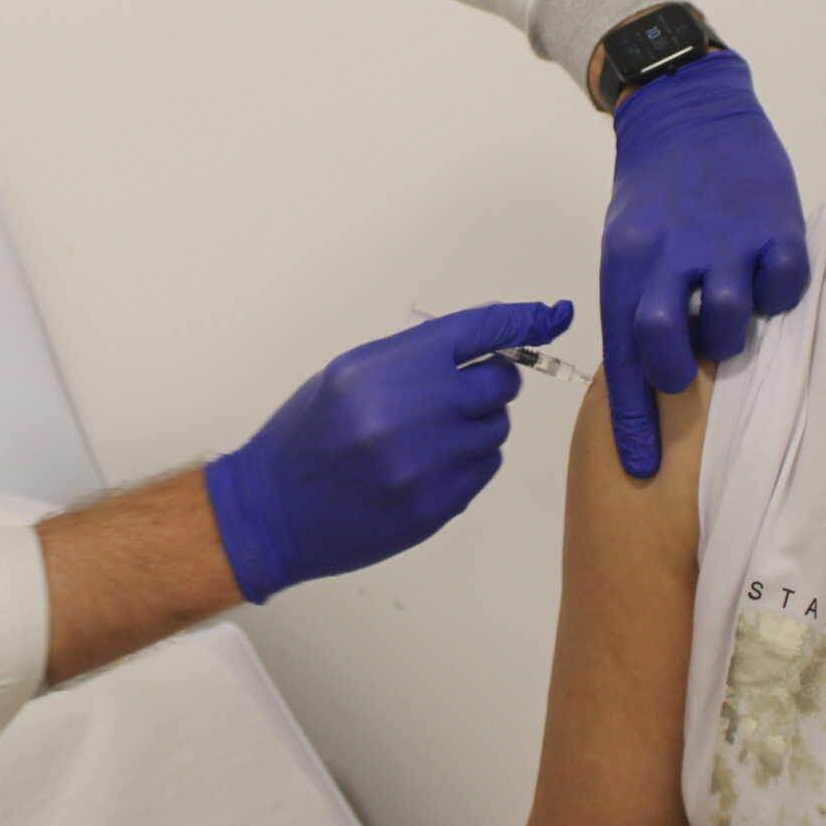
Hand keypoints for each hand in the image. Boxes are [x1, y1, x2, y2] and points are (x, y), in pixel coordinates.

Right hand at [204, 300, 574, 602]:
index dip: (521, 319)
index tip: (552, 314)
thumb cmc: (305, 438)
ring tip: (427, 435)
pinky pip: (485, 468)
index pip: (475, 331)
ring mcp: (425, 464)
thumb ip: (415, 357)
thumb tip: (487, 345)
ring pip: (495, 428)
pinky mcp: (436, 506)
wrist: (272, 511)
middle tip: (460, 391)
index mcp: (380, 369)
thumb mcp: (348, 374)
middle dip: (490, 381)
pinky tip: (428, 464)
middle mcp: (408, 413)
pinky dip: (469, 461)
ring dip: (476, 425)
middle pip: (499, 382)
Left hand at [601, 49, 806, 478]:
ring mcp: (724, 239)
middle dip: (678, 372)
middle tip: (689, 363)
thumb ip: (636, 303)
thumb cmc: (656, 192)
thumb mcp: (626, 245)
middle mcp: (671, 254)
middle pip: (667, 346)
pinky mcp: (774, 222)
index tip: (641, 468)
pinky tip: (765, 276)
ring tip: (727, 311)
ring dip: (730, 334)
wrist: (689, 108)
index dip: (633, 420)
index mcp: (626, 262)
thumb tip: (644, 379)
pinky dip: (777, 293)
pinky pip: (784, 286)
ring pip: (729, 324)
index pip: (623, 356)